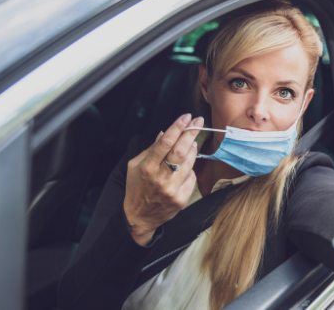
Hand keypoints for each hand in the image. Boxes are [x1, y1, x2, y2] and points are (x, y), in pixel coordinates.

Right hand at [123, 113, 202, 244]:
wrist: (139, 217)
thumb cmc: (137, 188)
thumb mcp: (135, 166)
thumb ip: (150, 149)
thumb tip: (165, 133)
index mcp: (146, 167)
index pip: (165, 143)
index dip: (177, 127)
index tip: (186, 117)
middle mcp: (160, 178)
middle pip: (180, 150)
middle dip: (191, 132)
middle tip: (198, 121)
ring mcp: (172, 189)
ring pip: (189, 163)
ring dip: (193, 149)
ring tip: (192, 142)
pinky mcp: (181, 198)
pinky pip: (192, 177)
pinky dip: (191, 169)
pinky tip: (186, 166)